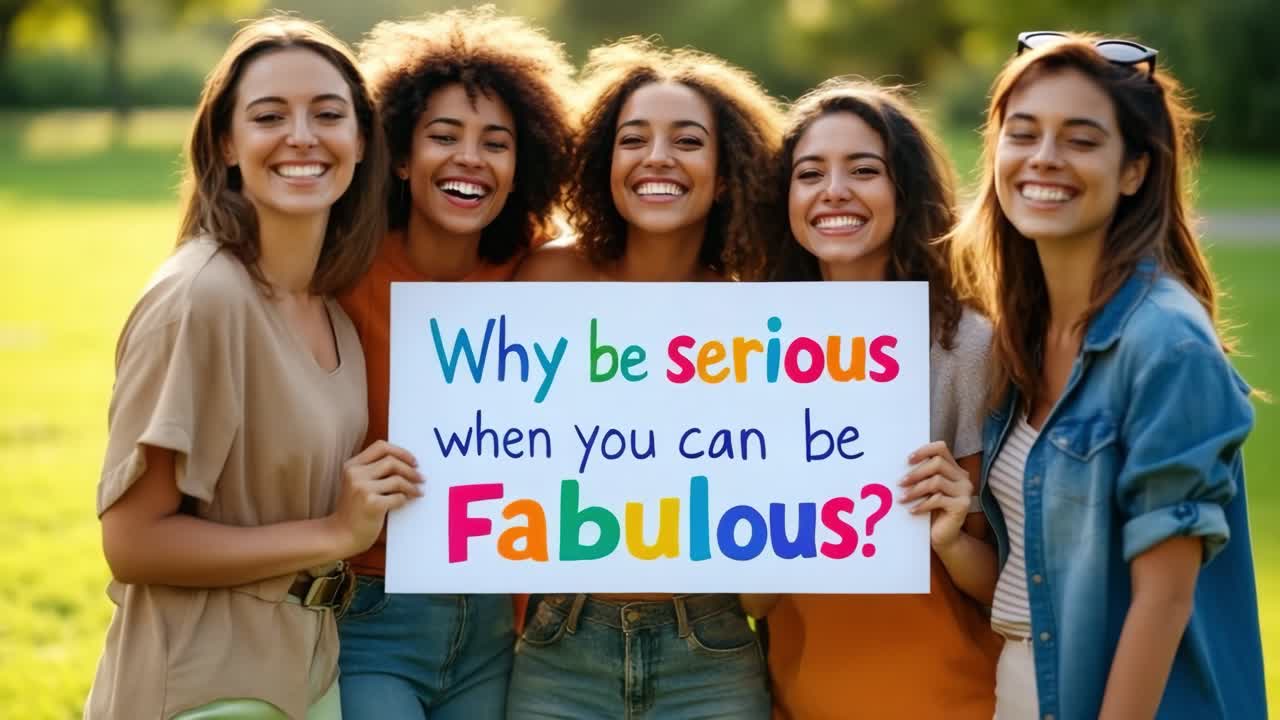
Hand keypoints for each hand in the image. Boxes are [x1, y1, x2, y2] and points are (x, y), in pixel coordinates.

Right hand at [329, 440, 422, 556]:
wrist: (341, 535)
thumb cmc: (355, 509)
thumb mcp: (357, 484)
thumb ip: (374, 471)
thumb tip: (409, 463)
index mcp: (351, 465)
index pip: (381, 447)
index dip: (401, 452)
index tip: (414, 461)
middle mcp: (355, 474)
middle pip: (392, 461)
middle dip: (411, 469)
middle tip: (421, 478)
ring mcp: (362, 489)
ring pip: (397, 479)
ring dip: (412, 486)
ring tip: (418, 491)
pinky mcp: (371, 504)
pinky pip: (398, 497)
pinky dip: (405, 499)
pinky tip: (405, 502)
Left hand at [899, 441, 972, 551]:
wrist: (943, 536)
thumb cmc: (931, 511)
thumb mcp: (925, 490)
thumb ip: (921, 476)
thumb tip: (899, 465)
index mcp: (954, 469)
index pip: (941, 448)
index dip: (924, 451)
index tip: (907, 460)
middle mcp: (963, 478)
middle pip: (937, 464)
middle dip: (916, 473)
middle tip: (900, 483)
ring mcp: (965, 491)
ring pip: (936, 482)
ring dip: (915, 490)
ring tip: (901, 499)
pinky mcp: (963, 505)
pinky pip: (938, 499)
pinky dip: (922, 505)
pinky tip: (912, 510)